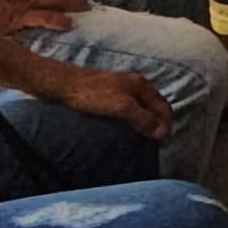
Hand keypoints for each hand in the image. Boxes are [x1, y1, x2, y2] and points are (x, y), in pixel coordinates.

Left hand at [31, 58, 171, 140]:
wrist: (60, 84)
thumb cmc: (90, 95)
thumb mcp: (121, 107)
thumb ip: (143, 119)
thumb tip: (161, 133)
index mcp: (140, 84)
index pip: (163, 107)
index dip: (166, 125)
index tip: (163, 144)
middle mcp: (133, 83)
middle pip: (154, 105)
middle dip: (158, 123)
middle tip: (156, 143)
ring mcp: (119, 87)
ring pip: (141, 106)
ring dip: (146, 121)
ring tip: (143, 138)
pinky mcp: (106, 93)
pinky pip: (127, 107)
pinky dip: (133, 118)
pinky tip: (124, 128)